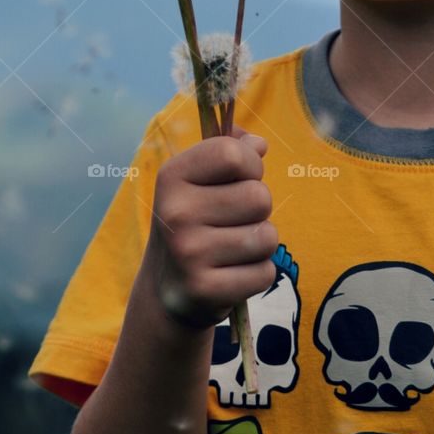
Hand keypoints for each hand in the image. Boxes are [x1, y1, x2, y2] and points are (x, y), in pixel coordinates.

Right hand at [143, 124, 278, 329]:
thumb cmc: (194, 221)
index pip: (232, 154)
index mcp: (172, 176)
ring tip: (233, 247)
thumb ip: (229, 151)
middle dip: (258, 208)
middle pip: (259, 197)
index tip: (241, 177)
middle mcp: (176, 213)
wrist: (166, 288)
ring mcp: (188, 254)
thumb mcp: (199, 179)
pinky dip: (257, 273)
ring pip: (267, 236)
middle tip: (234, 220)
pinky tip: (231, 273)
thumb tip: (258, 143)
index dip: (251, 164)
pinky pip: (265, 272)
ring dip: (260, 242)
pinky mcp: (205, 290)